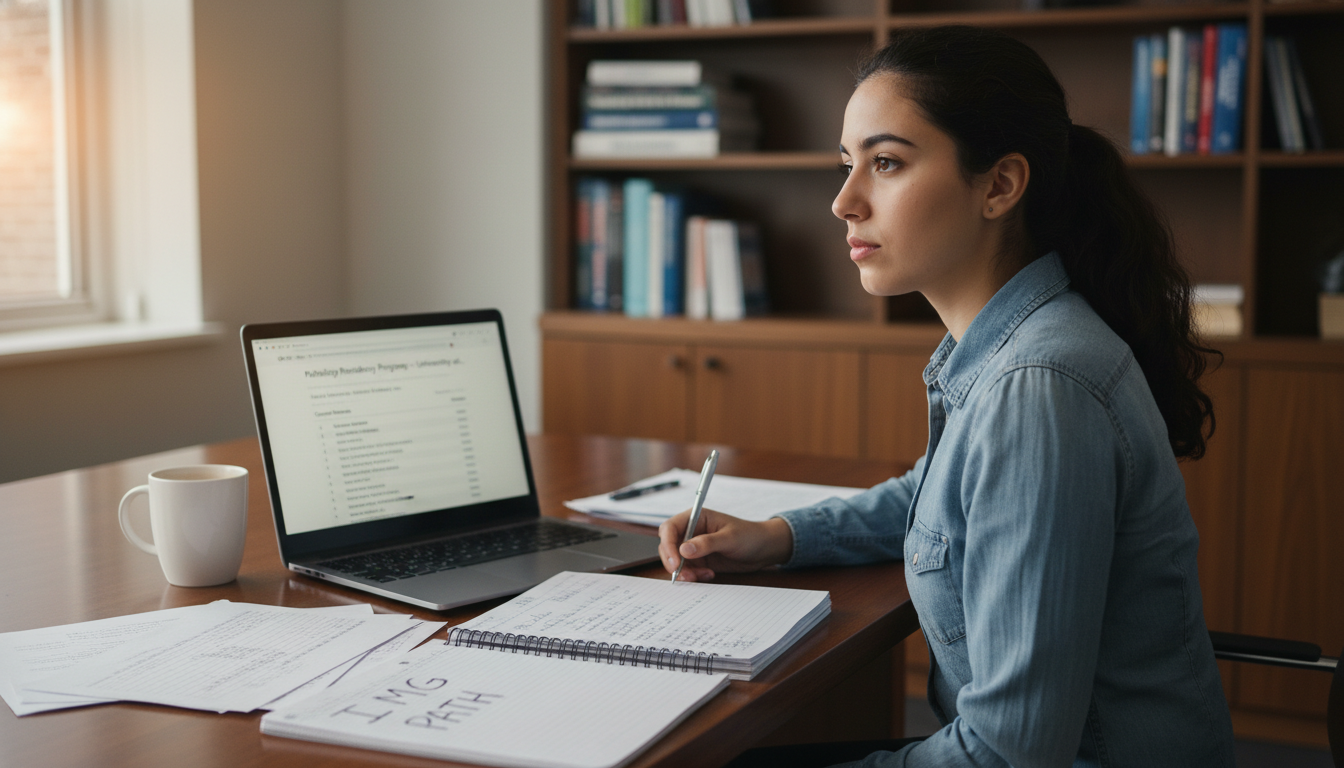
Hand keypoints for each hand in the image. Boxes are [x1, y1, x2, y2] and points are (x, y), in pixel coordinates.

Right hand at [657, 508, 793, 582]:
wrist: (764, 549)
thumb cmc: (749, 536)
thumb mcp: (730, 538)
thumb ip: (707, 543)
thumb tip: (684, 550)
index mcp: (696, 518)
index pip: (670, 528)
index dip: (668, 544)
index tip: (675, 561)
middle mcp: (691, 532)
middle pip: (668, 545)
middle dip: (672, 561)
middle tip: (682, 575)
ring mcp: (694, 547)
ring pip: (676, 561)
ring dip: (683, 572)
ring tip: (699, 577)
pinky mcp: (700, 561)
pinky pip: (688, 570)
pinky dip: (694, 576)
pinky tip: (709, 575)